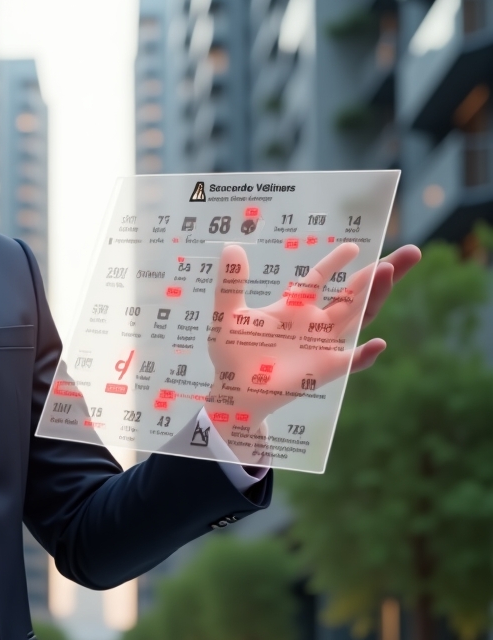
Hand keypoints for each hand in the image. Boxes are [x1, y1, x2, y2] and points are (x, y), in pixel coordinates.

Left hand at [205, 242, 420, 431]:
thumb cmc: (231, 354)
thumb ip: (231, 282)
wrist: (233, 392)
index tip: (353, 247)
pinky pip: (351, 362)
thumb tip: (231, 247)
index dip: (336, 263)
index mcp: (294, 307)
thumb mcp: (229, 314)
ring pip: (358, 316)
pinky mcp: (324, 370)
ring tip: (391, 272)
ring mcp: (323, 345)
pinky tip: (377, 344)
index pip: (320, 279)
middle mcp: (315, 323)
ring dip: (376, 296)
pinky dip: (365, 355)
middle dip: (380, 272)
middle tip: (409, 252)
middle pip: (354, 293)